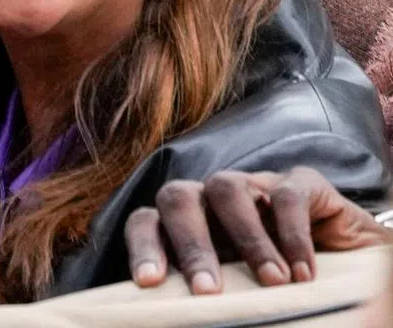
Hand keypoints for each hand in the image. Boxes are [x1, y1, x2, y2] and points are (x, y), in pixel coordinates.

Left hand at [125, 168, 392, 295]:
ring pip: (226, 186)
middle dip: (190, 244)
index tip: (149, 283)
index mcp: (190, 227)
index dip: (143, 247)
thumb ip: (221, 301)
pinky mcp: (300, 184)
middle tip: (207, 291)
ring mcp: (254, 186)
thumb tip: (196, 321)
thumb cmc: (286, 289)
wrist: (355, 268)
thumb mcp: (245, 296)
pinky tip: (305, 274)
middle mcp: (214, 201)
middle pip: (178, 197)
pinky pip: (286, 194)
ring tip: (271, 282)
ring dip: (245, 237)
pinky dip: (293, 235)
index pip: (148, 222)